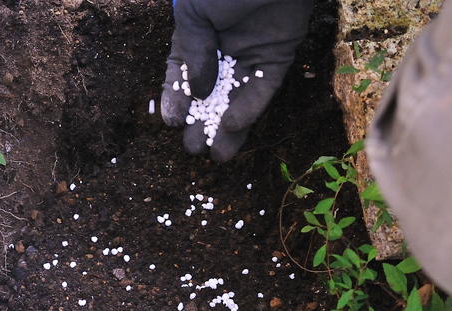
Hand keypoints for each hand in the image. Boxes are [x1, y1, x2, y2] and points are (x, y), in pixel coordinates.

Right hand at [161, 0, 312, 161]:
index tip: (171, 123)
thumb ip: (192, 52)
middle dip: (202, 122)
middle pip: (210, 92)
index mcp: (196, 32)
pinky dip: (251, 108)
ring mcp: (252, 51)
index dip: (175, 99)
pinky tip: (235, 127)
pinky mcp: (280, 55)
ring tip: (216, 156)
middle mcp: (223, 45)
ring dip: (227, 127)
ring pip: (237, 97)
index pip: (180, 73)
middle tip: (192, 149)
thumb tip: (195, 92)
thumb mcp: (194, 14)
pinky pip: (264, 88)